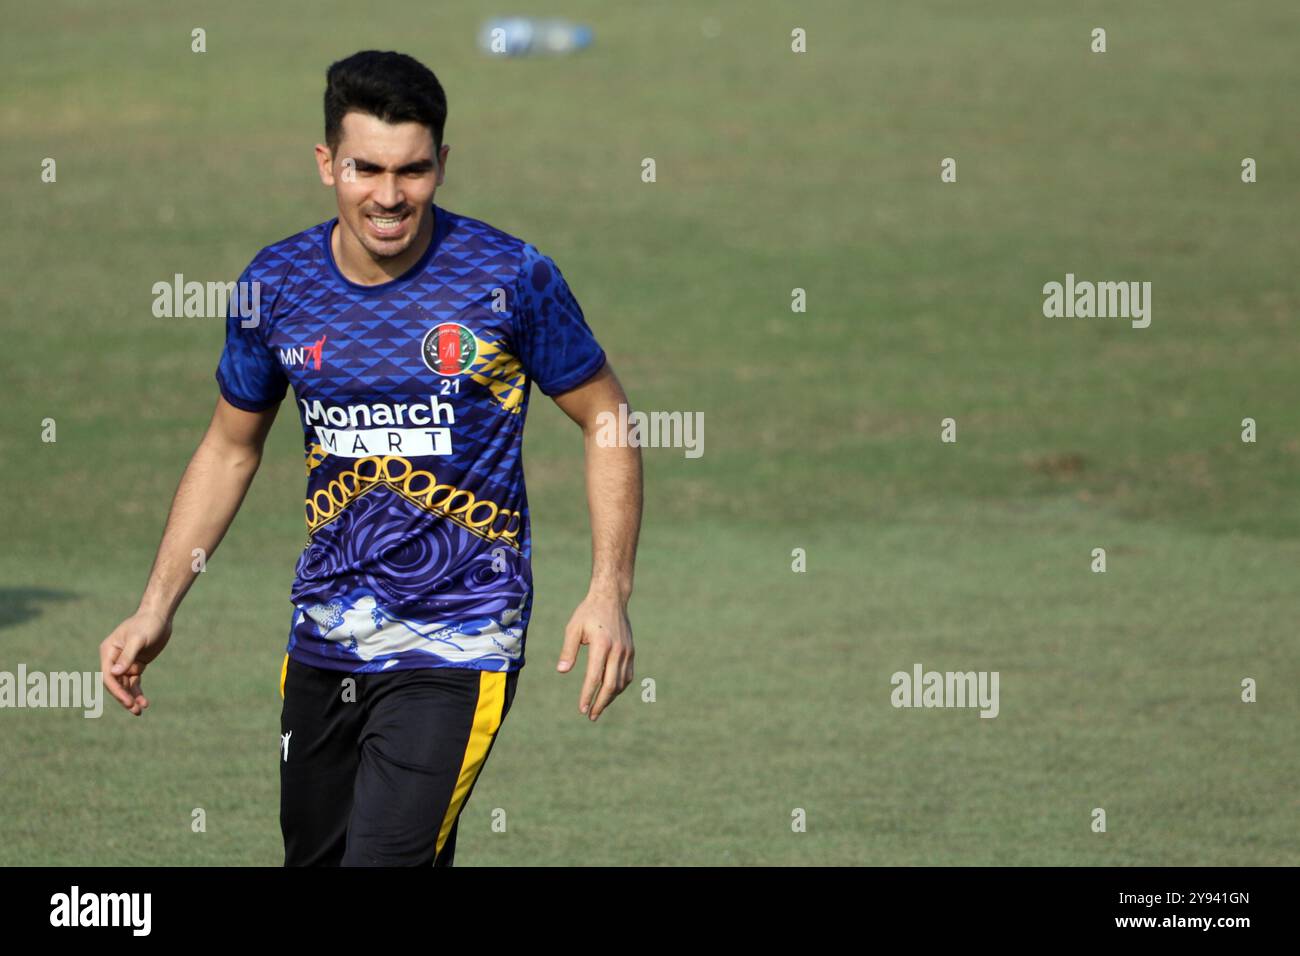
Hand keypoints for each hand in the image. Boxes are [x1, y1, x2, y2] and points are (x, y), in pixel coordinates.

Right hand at [99, 610, 171, 715]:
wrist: (160, 616)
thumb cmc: (148, 624)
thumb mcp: (139, 639)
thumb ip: (127, 655)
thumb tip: (115, 673)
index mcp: (109, 651)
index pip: (109, 676)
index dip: (117, 690)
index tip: (127, 701)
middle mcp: (114, 659)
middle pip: (115, 683)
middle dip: (123, 697)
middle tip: (134, 710)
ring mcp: (125, 663)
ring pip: (125, 685)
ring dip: (131, 698)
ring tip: (140, 710)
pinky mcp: (136, 665)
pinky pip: (134, 682)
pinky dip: (138, 692)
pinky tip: (144, 703)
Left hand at [557, 593, 633, 720]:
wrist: (611, 597)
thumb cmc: (588, 612)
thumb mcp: (573, 628)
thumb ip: (568, 650)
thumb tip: (562, 671)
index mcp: (602, 645)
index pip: (594, 677)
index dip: (588, 695)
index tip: (582, 709)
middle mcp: (617, 650)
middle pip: (611, 685)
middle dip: (600, 703)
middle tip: (591, 716)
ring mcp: (627, 651)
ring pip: (621, 683)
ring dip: (610, 698)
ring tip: (598, 708)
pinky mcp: (631, 651)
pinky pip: (627, 675)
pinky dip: (619, 687)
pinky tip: (610, 693)